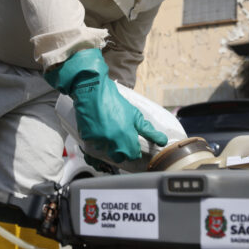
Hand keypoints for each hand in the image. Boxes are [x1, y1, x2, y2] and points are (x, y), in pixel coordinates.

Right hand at [45, 49, 166, 162]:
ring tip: (108, 130)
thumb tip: (162, 141)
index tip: (132, 144)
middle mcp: (111, 141)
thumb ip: (148, 131)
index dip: (133, 150)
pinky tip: (98, 128)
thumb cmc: (115, 102)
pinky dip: (96, 139)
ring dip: (107, 145)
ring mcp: (97, 140)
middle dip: (121, 151)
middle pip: (118, 157)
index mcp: (125, 136)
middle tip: (121, 139)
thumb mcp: (134, 115)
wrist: (93, 91)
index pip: (133, 155)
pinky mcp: (86, 137)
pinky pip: (93, 145)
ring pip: (105, 151)